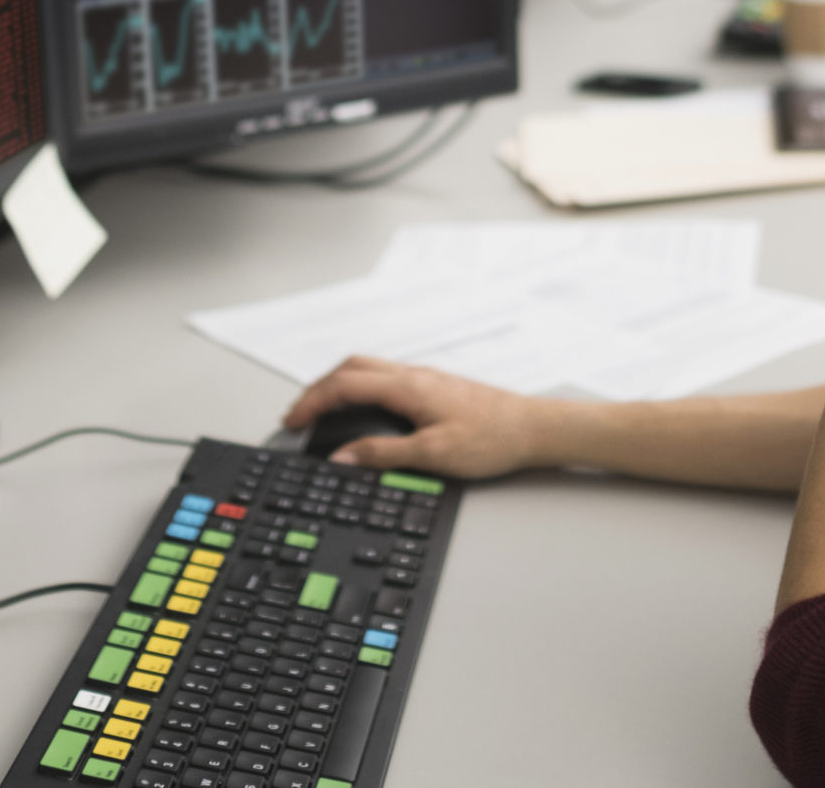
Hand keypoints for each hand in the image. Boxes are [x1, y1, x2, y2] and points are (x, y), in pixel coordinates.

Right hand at [279, 356, 553, 478]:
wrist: (532, 428)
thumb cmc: (492, 439)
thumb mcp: (433, 454)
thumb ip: (383, 455)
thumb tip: (343, 457)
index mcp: (407, 387)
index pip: (343, 385)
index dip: (311, 402)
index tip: (292, 421)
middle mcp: (413, 375)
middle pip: (350, 368)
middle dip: (318, 388)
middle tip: (299, 414)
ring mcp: (424, 379)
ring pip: (368, 370)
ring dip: (338, 386)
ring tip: (322, 411)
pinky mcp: (434, 388)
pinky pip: (385, 378)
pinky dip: (360, 389)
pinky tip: (363, 411)